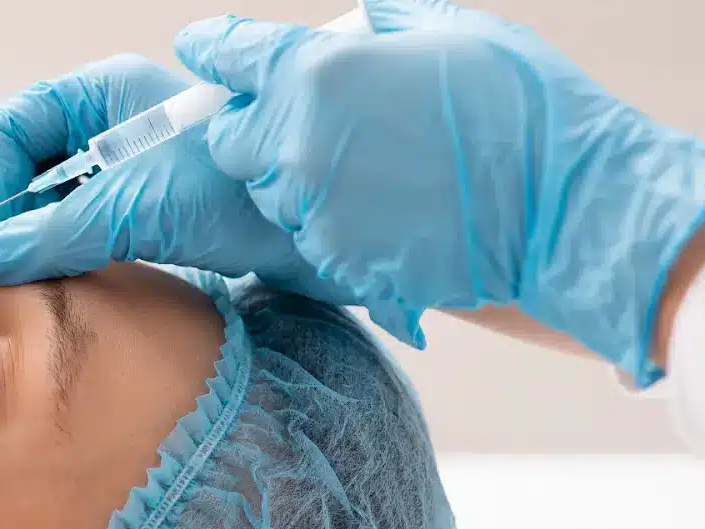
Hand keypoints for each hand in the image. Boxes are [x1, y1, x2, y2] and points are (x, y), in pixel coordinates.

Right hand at [0, 55, 392, 338]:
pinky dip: (70, 267)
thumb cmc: (249, 193)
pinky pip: (86, 242)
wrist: (334, 233)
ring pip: (53, 212)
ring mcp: (133, 179)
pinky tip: (73, 295)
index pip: (13, 127)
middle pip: (26, 171)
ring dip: (38, 250)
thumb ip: (56, 233)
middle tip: (3, 277)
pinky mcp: (152, 222)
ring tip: (37, 290)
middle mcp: (115, 133)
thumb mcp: (140, 206)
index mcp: (107, 98)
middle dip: (8, 220)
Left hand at [176, 0, 704, 382]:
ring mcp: (312, 209)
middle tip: (307, 127)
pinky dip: (334, 226)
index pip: (229, 59)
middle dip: (256, 131)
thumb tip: (347, 28)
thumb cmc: (517, 105)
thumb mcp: (445, 30)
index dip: (216, 54)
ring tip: (369, 173)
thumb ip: (374, 28)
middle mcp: (297, 143)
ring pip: (270, 194)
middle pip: (233, 140)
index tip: (204, 50)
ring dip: (298, 183)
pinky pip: (310, 238)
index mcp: (315, 73)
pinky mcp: (333, 260)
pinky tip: (387, 212)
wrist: (564, 202)